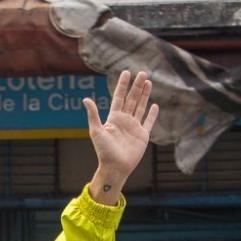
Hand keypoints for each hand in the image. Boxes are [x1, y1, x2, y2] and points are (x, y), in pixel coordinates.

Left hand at [84, 71, 159, 203]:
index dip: (123, 85)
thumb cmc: (104, 151)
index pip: (119, 97)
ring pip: (141, 107)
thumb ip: (93, 115)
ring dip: (144, 95)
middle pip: (132, 99)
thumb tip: (85, 99)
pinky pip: (148, 122)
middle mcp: (124, 120)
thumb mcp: (96, 131)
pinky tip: (155, 105)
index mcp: (114, 118)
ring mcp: (134, 127)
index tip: (126, 72)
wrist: (115, 167)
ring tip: (148, 82)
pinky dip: (152, 114)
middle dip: (137, 86)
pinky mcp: (143, 135)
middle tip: (142, 73)